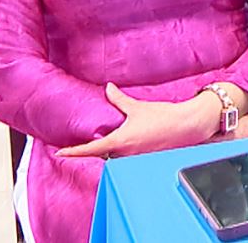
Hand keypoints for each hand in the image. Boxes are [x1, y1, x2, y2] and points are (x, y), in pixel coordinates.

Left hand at [55, 83, 219, 159]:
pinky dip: (124, 152)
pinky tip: (130, 144)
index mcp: (120, 141)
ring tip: (112, 140)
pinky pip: (127, 159)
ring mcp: (134, 159)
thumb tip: (107, 88)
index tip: (59, 153)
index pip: (90, 150)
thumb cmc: (164, 117)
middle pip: (102, 156)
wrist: (187, 126)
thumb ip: (119, 99)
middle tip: (88, 140)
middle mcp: (125, 154)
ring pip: (115, 158)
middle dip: (95, 149)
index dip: (73, 152)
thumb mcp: (137, 107)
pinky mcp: (144, 160)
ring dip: (111, 151)